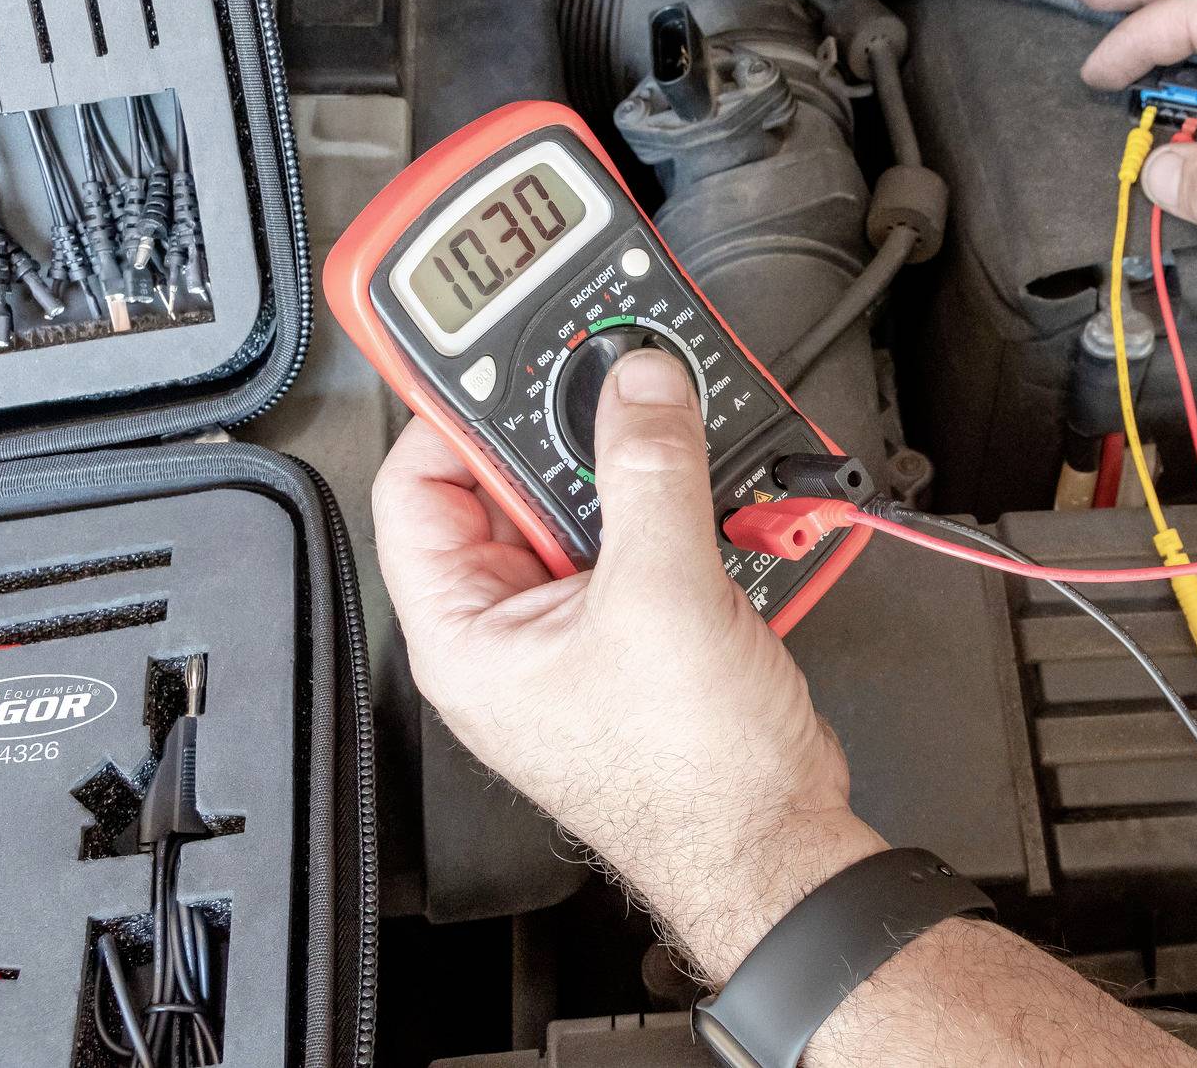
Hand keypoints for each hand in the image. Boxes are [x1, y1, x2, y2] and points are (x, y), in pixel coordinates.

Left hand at [373, 350, 882, 980]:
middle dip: (571, 434)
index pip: (418, 485)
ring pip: (587, 508)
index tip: (501, 353)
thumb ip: (649, 472)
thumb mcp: (662, 596)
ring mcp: (579, 630)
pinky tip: (719, 494)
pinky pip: (645, 539)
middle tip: (614, 386)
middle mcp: (511, 631)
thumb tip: (637, 386)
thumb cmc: (693, 781)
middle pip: (512, 485)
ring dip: (638, 468)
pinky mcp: (643, 629)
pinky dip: (682, 507)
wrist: (778, 843)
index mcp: (467, 633)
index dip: (453, 411)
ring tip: (677, 439)